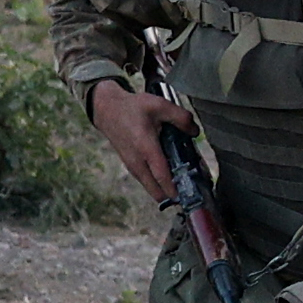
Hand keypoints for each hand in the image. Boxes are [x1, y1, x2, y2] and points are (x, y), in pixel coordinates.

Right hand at [90, 80, 196, 202]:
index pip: (161, 176)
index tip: (189, 196)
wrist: (107, 109)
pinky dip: (157, 183)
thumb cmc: (133, 108)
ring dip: (165, 189)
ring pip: (150, 187)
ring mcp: (132, 165)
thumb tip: (195, 132)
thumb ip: (181, 117)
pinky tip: (170, 176)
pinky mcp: (130, 166)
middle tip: (190, 192)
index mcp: (146, 148)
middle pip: (155, 190)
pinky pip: (146, 180)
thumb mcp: (160, 105)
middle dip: (173, 195)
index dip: (174, 189)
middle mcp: (137, 161)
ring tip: (183, 183)